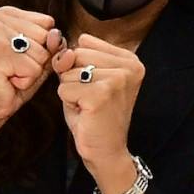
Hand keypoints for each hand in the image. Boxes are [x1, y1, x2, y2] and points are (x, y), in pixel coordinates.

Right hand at [0, 8, 60, 126]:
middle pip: (46, 35)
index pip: (48, 23)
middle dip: (36, 58)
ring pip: (42, 53)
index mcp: (5, 13)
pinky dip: (26, 80)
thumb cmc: (10, 81)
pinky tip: (8, 79)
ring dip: (32, 70)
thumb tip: (56, 34)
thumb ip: (53, 43)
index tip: (19, 56)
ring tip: (11, 72)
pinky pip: (35, 68)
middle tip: (14, 67)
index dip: (41, 46)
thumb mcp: (39, 57)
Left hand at [54, 34, 143, 177]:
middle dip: (73, 77)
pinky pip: (64, 88)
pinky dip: (68, 102)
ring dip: (70, 91)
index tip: (93, 85)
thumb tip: (65, 52)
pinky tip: (85, 112)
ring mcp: (117, 79)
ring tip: (87, 105)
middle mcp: (129, 65)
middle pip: (76, 54)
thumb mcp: (83, 78)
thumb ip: (72, 58)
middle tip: (89, 98)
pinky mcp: (101, 94)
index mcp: (129, 58)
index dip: (77, 65)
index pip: (84, 42)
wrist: (106, 151)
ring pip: (68, 72)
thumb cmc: (93, 115)